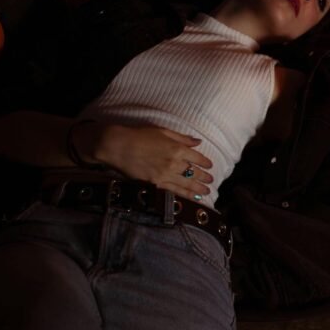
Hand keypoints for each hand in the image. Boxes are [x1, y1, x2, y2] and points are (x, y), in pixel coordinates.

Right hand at [79, 123, 215, 199]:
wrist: (118, 146)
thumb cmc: (139, 135)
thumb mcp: (162, 131)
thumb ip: (182, 138)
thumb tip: (198, 142)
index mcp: (177, 148)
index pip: (197, 157)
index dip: (205, 162)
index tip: (210, 166)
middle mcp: (174, 163)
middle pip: (194, 173)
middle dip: (204, 177)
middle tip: (211, 181)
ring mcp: (164, 175)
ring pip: (186, 184)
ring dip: (198, 189)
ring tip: (207, 192)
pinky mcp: (155, 184)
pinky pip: (173, 192)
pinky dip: (184, 196)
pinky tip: (192, 198)